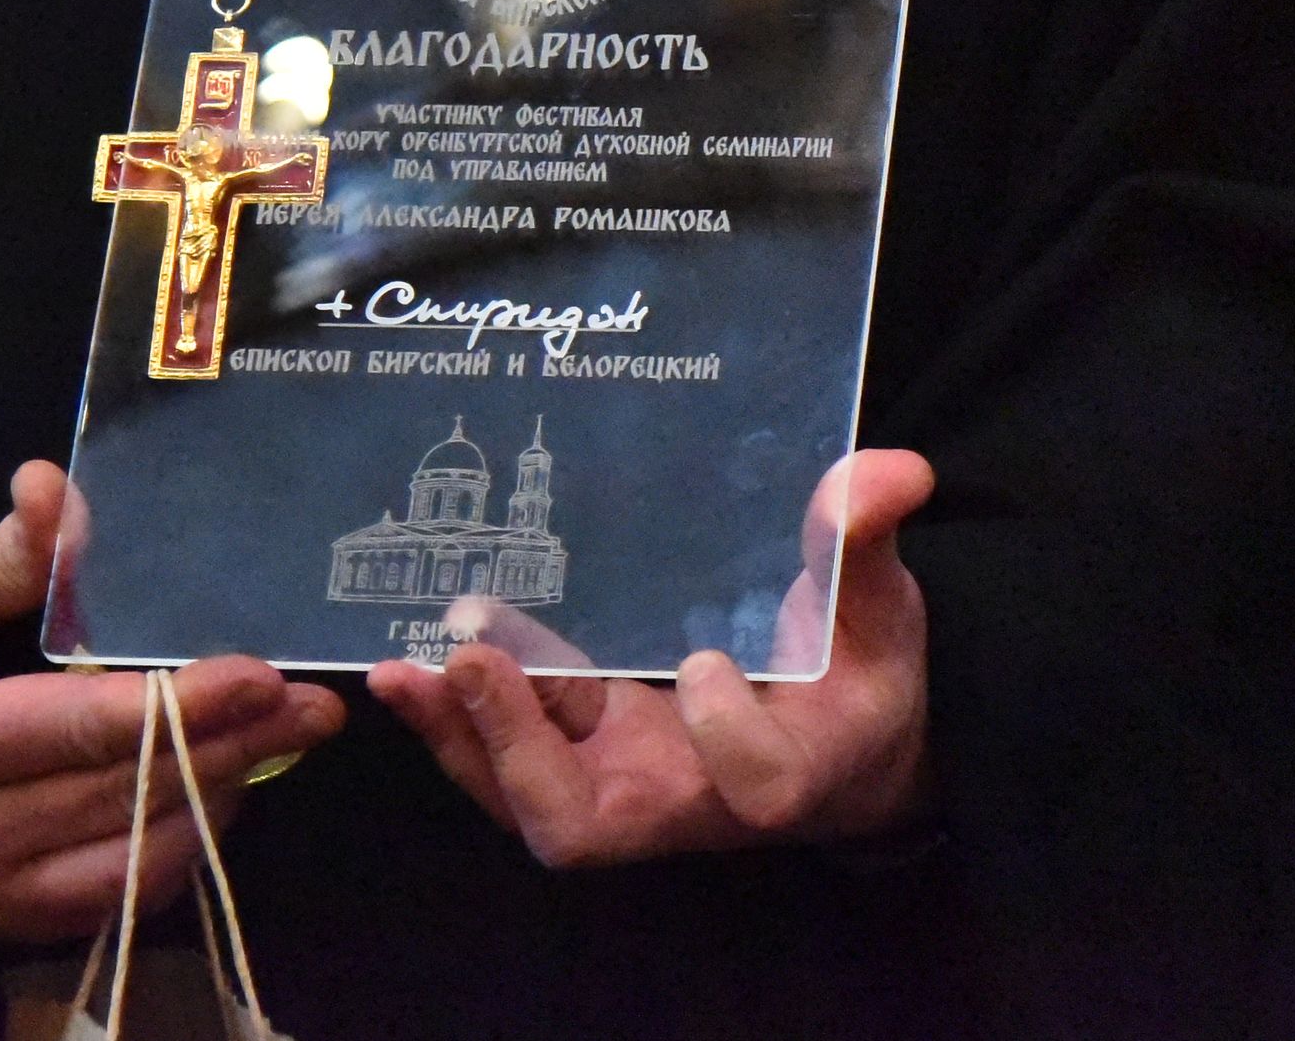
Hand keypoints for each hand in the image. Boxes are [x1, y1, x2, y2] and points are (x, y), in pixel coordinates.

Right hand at [0, 460, 347, 939]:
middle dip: (232, 744)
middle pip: (126, 788)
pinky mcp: (21, 925)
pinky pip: (129, 893)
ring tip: (287, 737)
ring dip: (223, 792)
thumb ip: (9, 557)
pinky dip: (187, 842)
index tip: (261, 674)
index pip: (78, 726)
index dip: (177, 704)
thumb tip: (53, 482)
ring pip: (139, 849)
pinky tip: (226, 788)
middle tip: (314, 705)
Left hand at [368, 447, 936, 865]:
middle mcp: (692, 804)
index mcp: (792, 772)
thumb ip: (867, 543)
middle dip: (519, 748)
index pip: (756, 788)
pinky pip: (509, 766)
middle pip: (587, 824)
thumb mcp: (880, 603)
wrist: (835, 741)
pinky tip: (407, 665)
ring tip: (406, 667)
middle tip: (470, 660)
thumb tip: (889, 470)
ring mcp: (627, 790)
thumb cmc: (861, 670)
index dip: (726, 736)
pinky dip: (456, 722)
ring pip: (526, 799)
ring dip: (463, 734)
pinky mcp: (587, 763)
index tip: (708, 662)